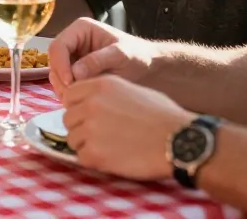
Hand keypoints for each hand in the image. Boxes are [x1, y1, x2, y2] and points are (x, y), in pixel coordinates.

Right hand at [48, 17, 157, 96]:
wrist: (148, 66)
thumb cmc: (137, 56)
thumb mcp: (120, 55)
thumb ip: (98, 61)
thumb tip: (75, 73)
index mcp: (80, 29)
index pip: (58, 46)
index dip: (60, 65)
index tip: (71, 83)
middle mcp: (73, 41)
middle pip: (54, 60)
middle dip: (62, 79)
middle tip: (74, 96)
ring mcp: (73, 57)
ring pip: (56, 73)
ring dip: (64, 87)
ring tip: (80, 99)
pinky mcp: (75, 71)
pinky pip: (64, 83)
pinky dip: (69, 92)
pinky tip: (82, 100)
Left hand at [62, 75, 192, 180]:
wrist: (178, 139)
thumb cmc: (162, 115)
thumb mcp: (132, 90)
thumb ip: (106, 94)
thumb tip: (89, 103)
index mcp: (99, 85)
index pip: (70, 95)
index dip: (78, 107)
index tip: (89, 116)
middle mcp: (90, 104)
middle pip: (68, 118)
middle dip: (81, 127)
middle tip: (101, 135)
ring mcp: (90, 129)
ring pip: (72, 138)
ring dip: (86, 144)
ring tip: (110, 147)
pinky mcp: (94, 153)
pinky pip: (81, 157)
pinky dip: (94, 160)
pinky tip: (113, 158)